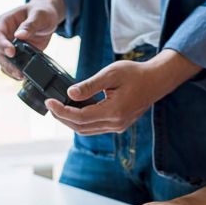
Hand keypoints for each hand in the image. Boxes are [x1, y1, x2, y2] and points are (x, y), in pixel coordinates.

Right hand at [0, 0, 64, 79]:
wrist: (49, 17)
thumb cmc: (42, 11)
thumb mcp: (39, 15)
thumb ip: (30, 24)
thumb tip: (19, 36)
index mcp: (4, 22)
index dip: (1, 45)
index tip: (12, 52)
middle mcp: (4, 36)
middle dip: (6, 63)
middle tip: (18, 72)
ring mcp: (10, 46)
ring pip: (4, 62)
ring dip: (11, 70)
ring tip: (22, 76)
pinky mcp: (19, 55)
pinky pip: (13, 66)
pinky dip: (17, 72)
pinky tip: (25, 77)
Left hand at [45, 49, 201, 134]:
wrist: (156, 81)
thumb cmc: (135, 74)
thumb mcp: (110, 74)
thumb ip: (89, 85)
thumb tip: (70, 93)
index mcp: (114, 111)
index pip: (79, 117)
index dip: (61, 111)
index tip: (49, 102)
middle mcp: (115, 124)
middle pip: (80, 128)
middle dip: (62, 118)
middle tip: (51, 105)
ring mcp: (118, 127)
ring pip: (87, 130)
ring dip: (71, 121)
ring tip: (59, 108)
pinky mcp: (118, 125)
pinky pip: (95, 128)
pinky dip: (82, 121)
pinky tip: (75, 110)